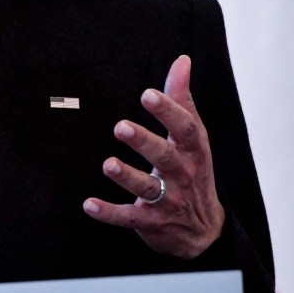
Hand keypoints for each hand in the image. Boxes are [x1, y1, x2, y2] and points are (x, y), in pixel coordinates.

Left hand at [82, 55, 224, 258]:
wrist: (204, 231)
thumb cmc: (194, 171)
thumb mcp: (194, 137)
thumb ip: (182, 99)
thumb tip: (182, 60)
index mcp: (193, 151)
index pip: (185, 129)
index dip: (168, 111)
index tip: (148, 94)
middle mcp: (182, 175)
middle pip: (165, 157)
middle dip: (144, 142)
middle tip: (120, 127)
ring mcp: (167, 201)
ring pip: (147, 188)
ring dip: (127, 177)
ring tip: (109, 165)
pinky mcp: (150, 222)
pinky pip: (128, 218)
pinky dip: (109, 213)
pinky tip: (88, 204)